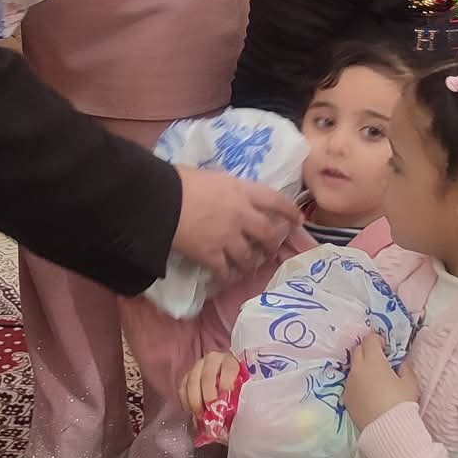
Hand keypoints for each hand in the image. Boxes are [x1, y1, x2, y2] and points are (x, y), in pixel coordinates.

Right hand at [171, 167, 296, 282]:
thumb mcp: (212, 177)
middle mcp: (241, 215)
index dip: (289, 211)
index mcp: (242, 191)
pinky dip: (227, 277)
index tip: (298, 220)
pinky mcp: (211, 255)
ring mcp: (227, 237)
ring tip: (248, 268)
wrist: (159, 198)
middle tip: (270, 250)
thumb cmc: (180, 180)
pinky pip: (225, 272)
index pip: (275, 200)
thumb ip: (226, 189)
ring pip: (249, 257)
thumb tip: (226, 195)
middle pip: (267, 234)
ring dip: (251, 264)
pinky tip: (225, 280)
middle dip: (272, 244)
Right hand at [180, 350, 241, 420]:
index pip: (228, 369)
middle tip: (211, 412)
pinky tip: (193, 412)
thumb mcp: (241, 391)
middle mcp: (213, 360)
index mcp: (231, 362)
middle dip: (208, 396)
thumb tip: (230, 417)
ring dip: (195, 402)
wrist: (225, 382)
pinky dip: (186, 402)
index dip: (226, 384)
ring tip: (201, 416)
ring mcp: (198, 366)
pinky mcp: (187, 375)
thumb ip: (237, 400)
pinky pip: (182, 388)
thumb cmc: (235, 388)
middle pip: (207, 376)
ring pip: (192, 382)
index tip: (225, 400)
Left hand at [343, 334, 417, 431]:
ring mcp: (350, 384)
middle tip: (379, 358)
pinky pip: (351, 384)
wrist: (387, 430)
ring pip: (353, 368)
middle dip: (367, 350)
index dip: (377, 340)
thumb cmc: (401, 403)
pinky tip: (368, 393)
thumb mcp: (410, 383)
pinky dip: (358, 383)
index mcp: (373, 362)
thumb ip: (404, 368)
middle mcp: (358, 370)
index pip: (369, 340)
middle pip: (357, 350)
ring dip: (362, 368)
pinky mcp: (346, 398)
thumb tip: (400, 364)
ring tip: (374, 379)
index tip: (385, 347)